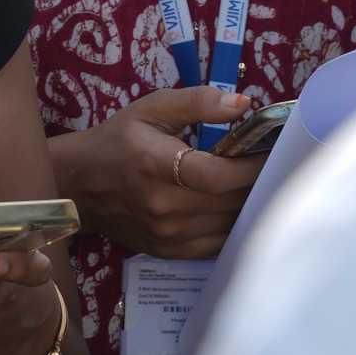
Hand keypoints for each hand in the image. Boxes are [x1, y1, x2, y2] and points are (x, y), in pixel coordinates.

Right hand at [48, 85, 264, 260]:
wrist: (79, 185)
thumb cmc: (118, 140)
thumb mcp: (151, 108)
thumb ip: (198, 103)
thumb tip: (244, 104)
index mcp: (156, 166)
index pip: (218, 176)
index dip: (252, 166)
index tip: (273, 150)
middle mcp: (163, 207)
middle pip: (229, 202)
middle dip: (258, 182)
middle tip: (276, 164)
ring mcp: (166, 235)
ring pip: (228, 225)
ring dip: (249, 204)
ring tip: (261, 183)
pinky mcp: (169, 252)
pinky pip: (217, 244)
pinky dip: (234, 226)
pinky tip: (239, 206)